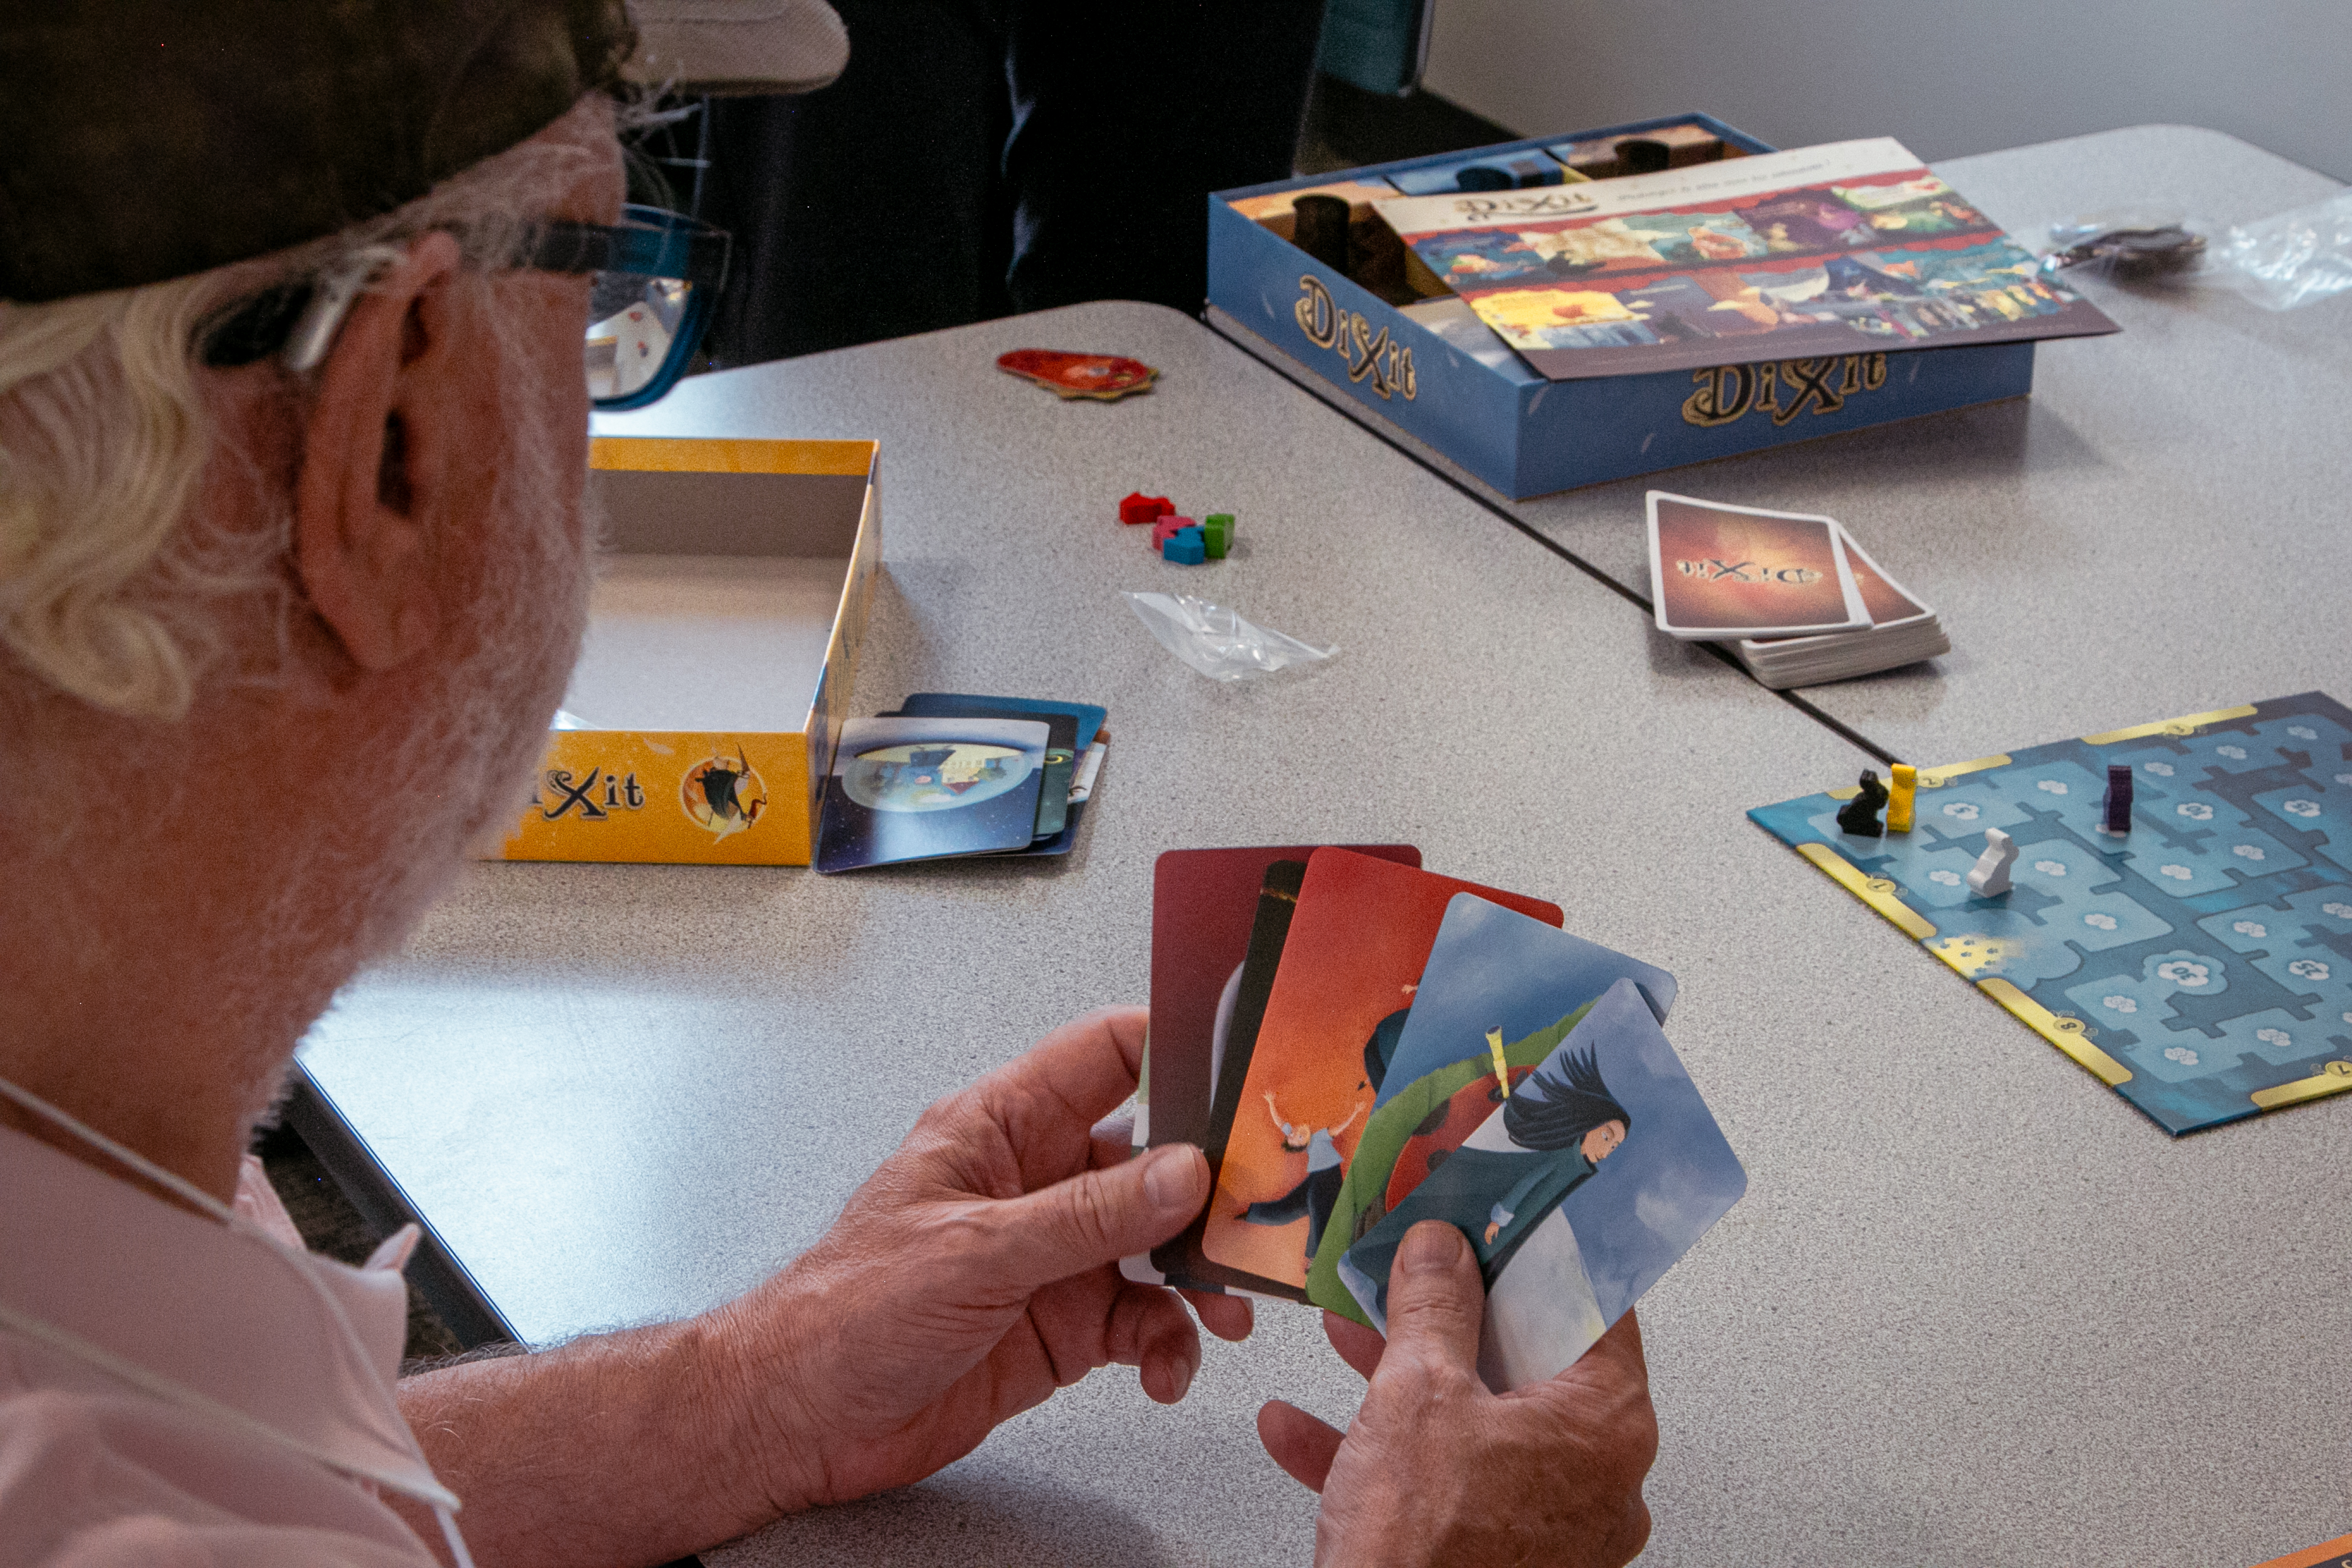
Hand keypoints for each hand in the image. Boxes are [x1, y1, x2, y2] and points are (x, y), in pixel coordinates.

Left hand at [707, 1006, 1252, 1513]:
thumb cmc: (842, 1314)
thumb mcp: (975, 1252)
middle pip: (1156, 1156)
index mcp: (1001, 1128)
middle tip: (1258, 1216)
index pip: (1105, 1055)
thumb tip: (1180, 1173)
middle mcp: (1037, 1182)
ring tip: (1223, 1310)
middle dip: (1212, 1188)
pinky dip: (1170, 1345)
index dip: (1175, 1046)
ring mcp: (1057, 1254)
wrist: (802, 1420)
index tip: (1241, 1066)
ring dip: (1202, 1278)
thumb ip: (1087, 1214)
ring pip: (1162, 1245)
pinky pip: (1146, 1321)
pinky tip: (1165, 1369)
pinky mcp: (1067, 1323)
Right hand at [1256, 1221, 1655, 1567]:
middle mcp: (1596, 1475)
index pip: (1592, 1300)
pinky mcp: (1498, 1554)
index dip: (1535, 1248)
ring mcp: (1551, 1522)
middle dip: (1446, 1313)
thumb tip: (1440, 1250)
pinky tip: (1304, 1428)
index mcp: (1604, 1422)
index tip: (1497, 1216)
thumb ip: (1433, 1306)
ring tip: (1345, 1333)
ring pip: (1475, 1420)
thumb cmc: (1428, 1559)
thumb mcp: (1417, 1395)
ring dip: (1399, 1376)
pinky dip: (1379, 1453)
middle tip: (1411, 1269)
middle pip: (1526, 1359)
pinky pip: (1442, 1485)